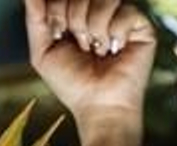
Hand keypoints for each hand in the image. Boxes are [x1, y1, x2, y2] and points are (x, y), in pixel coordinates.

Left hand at [25, 0, 155, 135]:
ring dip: (94, 28)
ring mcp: (120, 16)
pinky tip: (114, 49)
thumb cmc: (73, 84)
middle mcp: (98, 11)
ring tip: (96, 50)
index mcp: (75, 13)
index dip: (57, 9)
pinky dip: (115, 33)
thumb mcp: (43, 52)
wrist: (98, 106)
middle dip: (74, 19)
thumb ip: (35, 19)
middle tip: (79, 45)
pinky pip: (126, 11)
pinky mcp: (141, 25)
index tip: (58, 33)